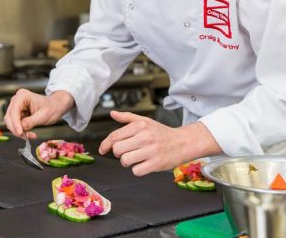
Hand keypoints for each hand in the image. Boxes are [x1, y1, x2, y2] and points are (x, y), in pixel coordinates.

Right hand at [3, 89, 74, 137]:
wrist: (55, 107)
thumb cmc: (52, 107)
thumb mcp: (44, 115)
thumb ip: (32, 121)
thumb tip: (22, 127)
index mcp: (22, 96)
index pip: (14, 111)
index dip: (15, 123)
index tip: (20, 133)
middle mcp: (16, 100)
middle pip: (9, 117)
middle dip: (16, 129)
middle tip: (26, 137)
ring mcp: (16, 107)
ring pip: (10, 123)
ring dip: (18, 131)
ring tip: (30, 135)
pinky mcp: (17, 115)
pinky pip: (15, 125)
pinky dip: (20, 131)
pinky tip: (29, 134)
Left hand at [98, 111, 219, 175]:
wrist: (183, 143)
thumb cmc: (162, 133)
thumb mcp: (146, 121)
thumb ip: (127, 117)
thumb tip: (112, 113)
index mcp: (140, 125)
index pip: (115, 136)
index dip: (105, 144)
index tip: (102, 150)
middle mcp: (145, 136)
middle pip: (117, 150)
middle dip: (119, 153)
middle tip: (127, 152)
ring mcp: (151, 151)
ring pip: (125, 161)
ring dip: (128, 162)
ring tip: (137, 158)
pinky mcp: (156, 164)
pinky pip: (136, 171)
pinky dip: (138, 169)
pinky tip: (145, 164)